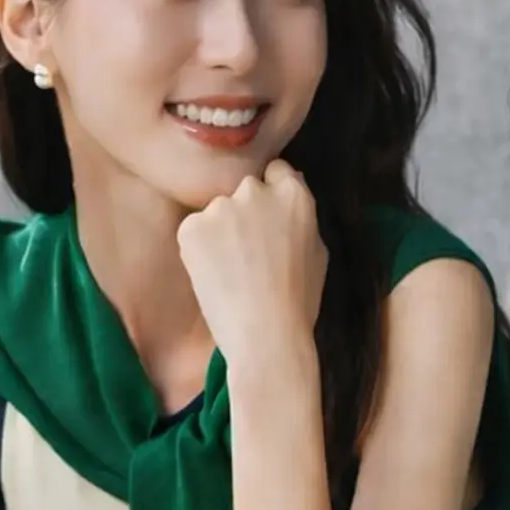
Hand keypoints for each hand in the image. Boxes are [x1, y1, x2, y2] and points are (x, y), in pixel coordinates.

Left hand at [177, 161, 326, 378]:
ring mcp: (221, 207)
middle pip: (245, 189)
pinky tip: (216, 278)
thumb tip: (287, 199)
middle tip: (248, 253)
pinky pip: (194, 230)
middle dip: (245, 212)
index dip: (272, 195)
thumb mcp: (318, 252)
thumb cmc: (298, 303)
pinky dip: (199, 250)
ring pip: (217, 212)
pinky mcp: (192, 227)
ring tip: (232, 273)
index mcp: (294, 195)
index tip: (267, 220)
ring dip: (220, 232)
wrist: (265, 336)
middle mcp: (256, 191)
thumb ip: (301, 218)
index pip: (277, 172)